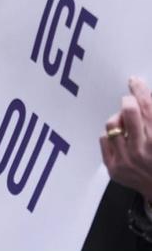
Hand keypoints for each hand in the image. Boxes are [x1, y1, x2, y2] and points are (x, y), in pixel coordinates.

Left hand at [100, 77, 151, 199]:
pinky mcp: (113, 168)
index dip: (140, 91)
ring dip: (120, 120)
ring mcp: (126, 160)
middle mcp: (143, 150)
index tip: (134, 82)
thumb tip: (145, 96)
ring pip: (112, 124)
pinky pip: (104, 139)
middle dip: (129, 102)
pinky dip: (112, 135)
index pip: (148, 107)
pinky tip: (121, 138)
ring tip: (128, 125)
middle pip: (128, 112)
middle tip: (130, 101)